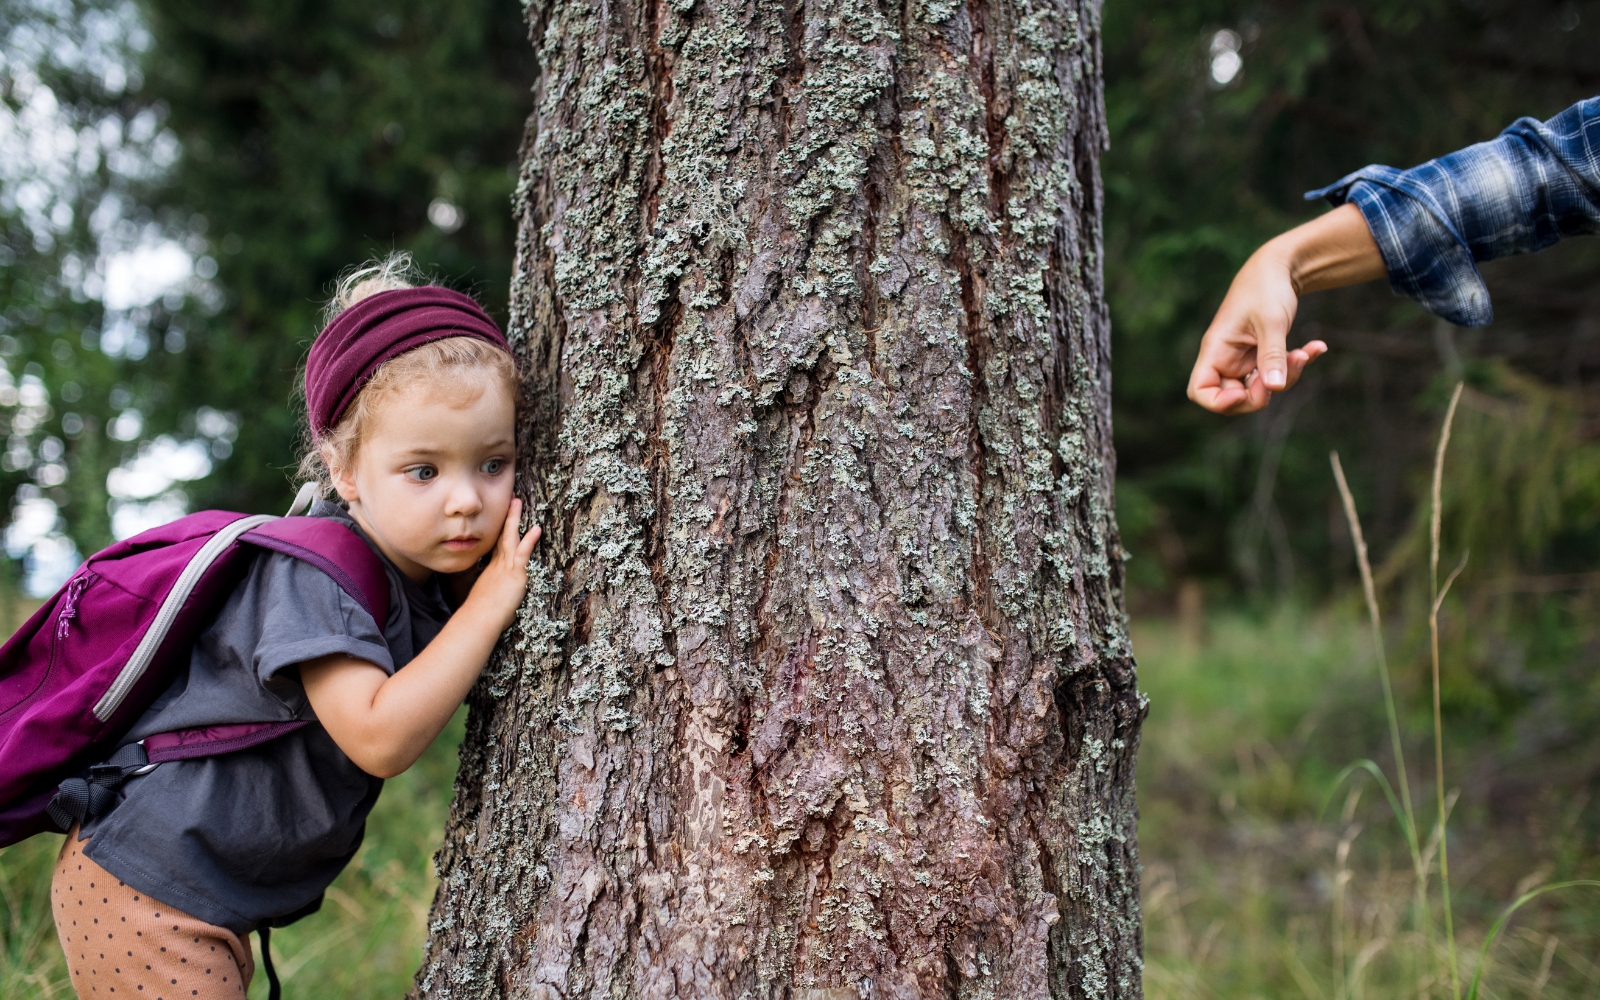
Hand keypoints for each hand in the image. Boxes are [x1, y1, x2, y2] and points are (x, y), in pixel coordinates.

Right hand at [464, 498, 541, 628]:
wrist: (479, 620)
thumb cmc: (481, 616)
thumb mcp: (487, 602)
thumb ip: (493, 597)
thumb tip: (496, 602)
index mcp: (491, 571)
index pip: (496, 546)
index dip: (499, 532)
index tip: (501, 520)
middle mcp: (496, 565)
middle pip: (500, 536)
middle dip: (505, 518)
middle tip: (509, 501)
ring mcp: (505, 567)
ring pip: (509, 538)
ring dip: (513, 519)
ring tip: (517, 502)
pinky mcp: (514, 574)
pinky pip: (522, 553)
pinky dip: (529, 540)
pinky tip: (537, 529)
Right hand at [1187, 203, 1384, 414]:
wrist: (1280, 267)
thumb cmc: (1266, 287)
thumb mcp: (1271, 321)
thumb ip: (1271, 355)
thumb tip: (1275, 388)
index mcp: (1216, 348)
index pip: (1200, 390)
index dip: (1217, 402)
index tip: (1242, 395)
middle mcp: (1226, 358)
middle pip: (1232, 398)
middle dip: (1259, 395)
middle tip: (1281, 379)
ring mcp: (1244, 359)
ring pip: (1260, 389)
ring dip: (1287, 378)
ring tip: (1307, 353)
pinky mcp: (1262, 356)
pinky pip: (1277, 373)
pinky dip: (1298, 364)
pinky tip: (1317, 347)